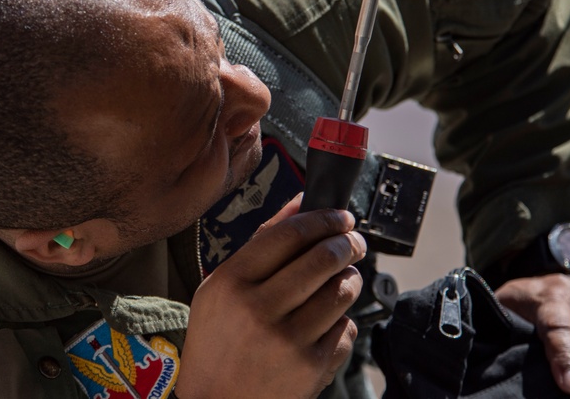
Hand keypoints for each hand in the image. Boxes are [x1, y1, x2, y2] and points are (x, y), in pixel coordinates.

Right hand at [174, 193, 365, 398]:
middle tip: (352, 242)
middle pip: (323, 257)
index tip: (339, 216)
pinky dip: (341, 319)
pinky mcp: (312, 366)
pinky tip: (325, 322)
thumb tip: (299, 203)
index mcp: (232, 282)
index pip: (289, 233)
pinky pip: (345, 327)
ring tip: (341, 279)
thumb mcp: (220, 288)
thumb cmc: (216, 344)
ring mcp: (288, 339)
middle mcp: (259, 308)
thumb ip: (260, 244)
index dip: (323, 218)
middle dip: (348, 243)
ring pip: (342, 290)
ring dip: (349, 278)